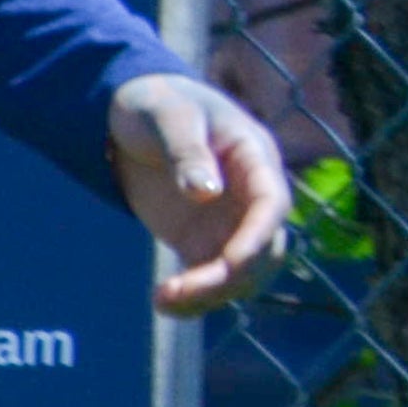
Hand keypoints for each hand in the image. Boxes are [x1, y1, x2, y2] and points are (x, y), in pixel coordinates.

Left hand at [107, 72, 291, 315]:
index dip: (258, 238)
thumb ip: (188, 153)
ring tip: (163, 300)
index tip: (229, 265)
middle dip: (229, 277)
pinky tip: (163, 302)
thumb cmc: (158, 103)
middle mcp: (251, 194)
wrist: (136, 113)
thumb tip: (208, 194)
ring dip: (212, 294)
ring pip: (243, 272)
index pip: (272, 205)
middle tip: (175, 290)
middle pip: (264, 248)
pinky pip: (211, 277)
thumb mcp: (170, 117)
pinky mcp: (202, 238)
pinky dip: (195, 297)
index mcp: (254, 157)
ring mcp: (228, 220)